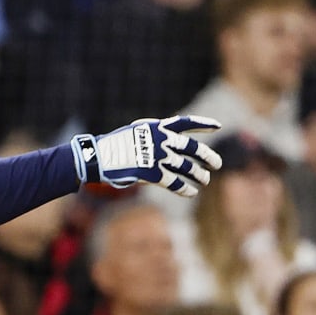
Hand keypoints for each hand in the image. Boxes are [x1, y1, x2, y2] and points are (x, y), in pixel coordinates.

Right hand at [74, 116, 222, 197]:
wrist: (98, 156)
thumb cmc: (114, 146)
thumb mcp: (136, 133)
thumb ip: (154, 137)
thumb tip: (169, 147)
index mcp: (157, 127)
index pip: (185, 122)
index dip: (203, 124)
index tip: (218, 126)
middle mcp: (161, 140)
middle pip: (192, 148)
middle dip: (207, 156)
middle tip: (217, 164)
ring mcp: (157, 157)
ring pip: (187, 167)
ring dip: (199, 174)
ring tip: (205, 179)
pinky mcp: (152, 173)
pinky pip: (174, 182)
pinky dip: (185, 188)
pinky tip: (191, 192)